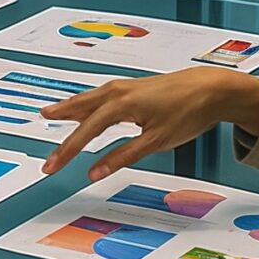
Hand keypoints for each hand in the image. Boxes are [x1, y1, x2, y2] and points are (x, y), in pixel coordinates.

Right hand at [37, 66, 258, 178]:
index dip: (66, 151)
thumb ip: (123, 156)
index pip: (85, 132)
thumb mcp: (156, 141)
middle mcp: (117, 92)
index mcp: (120, 104)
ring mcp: (123, 87)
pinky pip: (98, 96)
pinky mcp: (131, 87)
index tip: (51, 167)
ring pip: (87, 100)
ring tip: (49, 115)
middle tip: (47, 153)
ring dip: (68, 110)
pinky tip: (82, 106)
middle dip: (60, 133)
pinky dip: (84, 103)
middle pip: (79, 113)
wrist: (211, 88)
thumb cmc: (188, 112)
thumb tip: (96, 172)